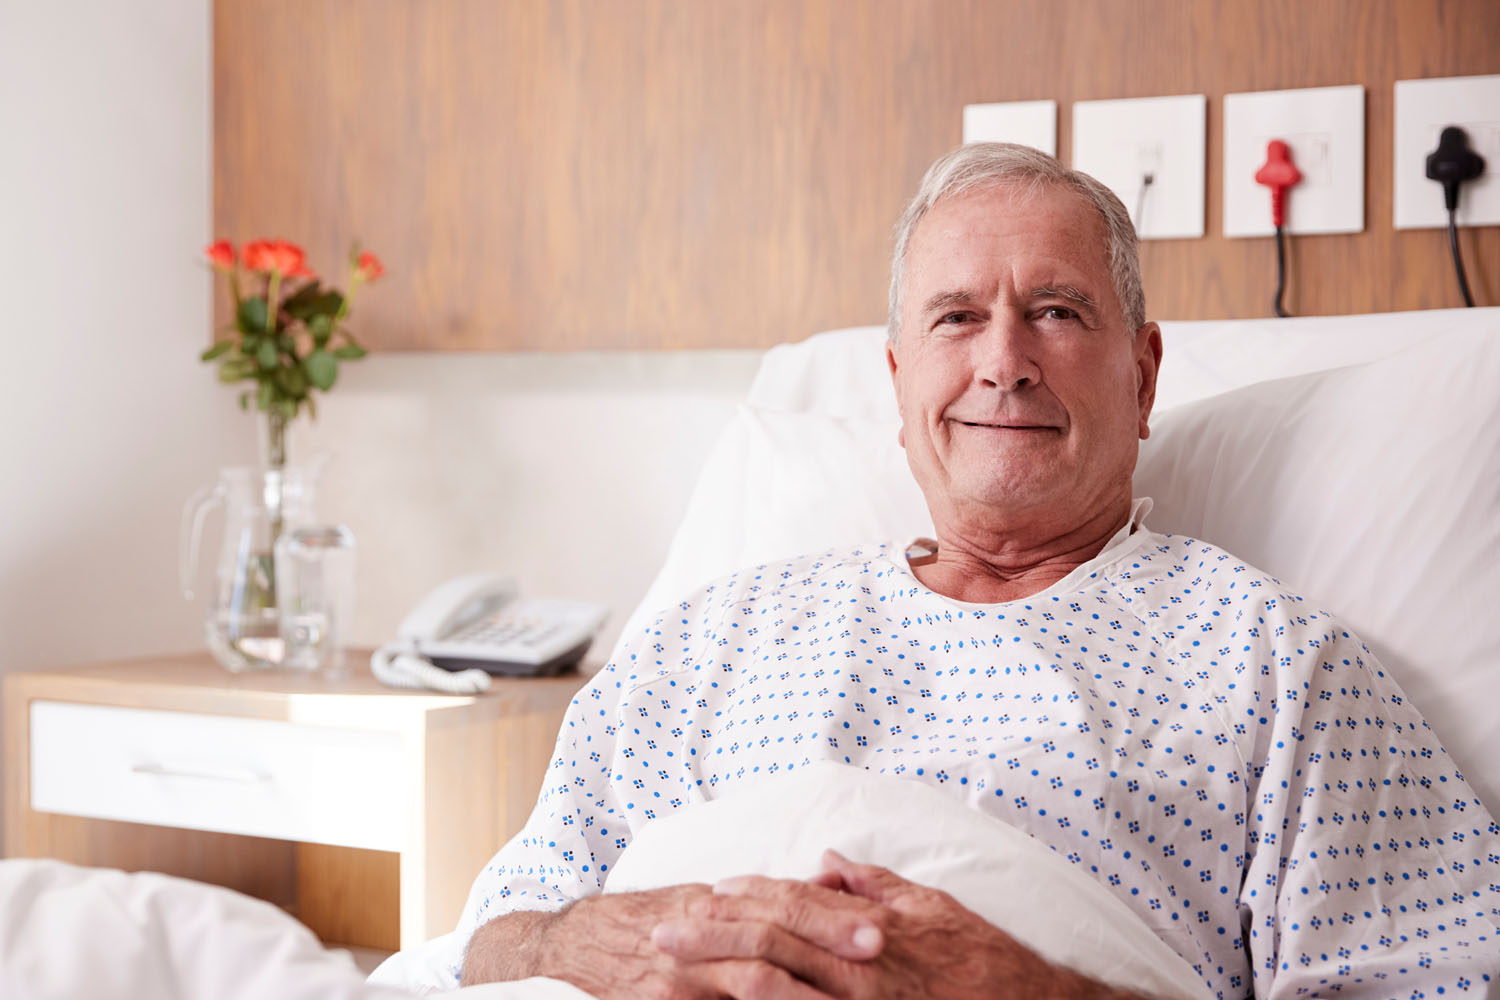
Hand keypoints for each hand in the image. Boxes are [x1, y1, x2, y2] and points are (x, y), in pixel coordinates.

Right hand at [462, 881, 877, 999]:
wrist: (572, 945)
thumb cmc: (647, 922)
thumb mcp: (698, 900)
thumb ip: (752, 901)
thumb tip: (817, 886)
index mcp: (718, 902)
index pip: (786, 902)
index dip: (833, 913)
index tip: (882, 922)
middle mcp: (702, 932)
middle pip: (777, 934)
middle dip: (828, 942)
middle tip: (877, 949)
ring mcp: (683, 973)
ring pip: (750, 981)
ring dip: (800, 988)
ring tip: (841, 996)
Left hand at [653, 850, 1139, 998]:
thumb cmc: (986, 962)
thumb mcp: (936, 908)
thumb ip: (878, 885)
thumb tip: (828, 862)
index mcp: (874, 924)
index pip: (797, 900)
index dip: (748, 894)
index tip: (708, 891)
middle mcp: (860, 965)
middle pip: (771, 940)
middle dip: (711, 936)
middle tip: (660, 934)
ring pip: (773, 990)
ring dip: (714, 983)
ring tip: (667, 982)